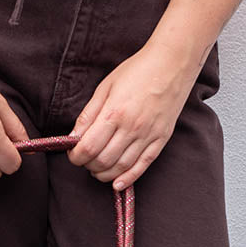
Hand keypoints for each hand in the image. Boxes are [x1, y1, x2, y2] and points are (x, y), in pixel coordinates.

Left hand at [66, 40, 196, 189]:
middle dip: (87, 165)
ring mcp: (148, 135)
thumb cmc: (137, 71)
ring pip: (121, 168)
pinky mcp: (161, 139)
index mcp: (115, 113)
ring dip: (103, 174)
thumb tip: (73, 137)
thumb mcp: (105, 87)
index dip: (75, 156)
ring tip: (96, 168)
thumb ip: (88, 115)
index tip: (72, 153)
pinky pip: (143, 166)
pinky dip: (128, 178)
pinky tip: (117, 183)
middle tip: (83, 159)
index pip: (88, 147)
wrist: (172, 63)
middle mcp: (132, 128)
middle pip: (103, 161)